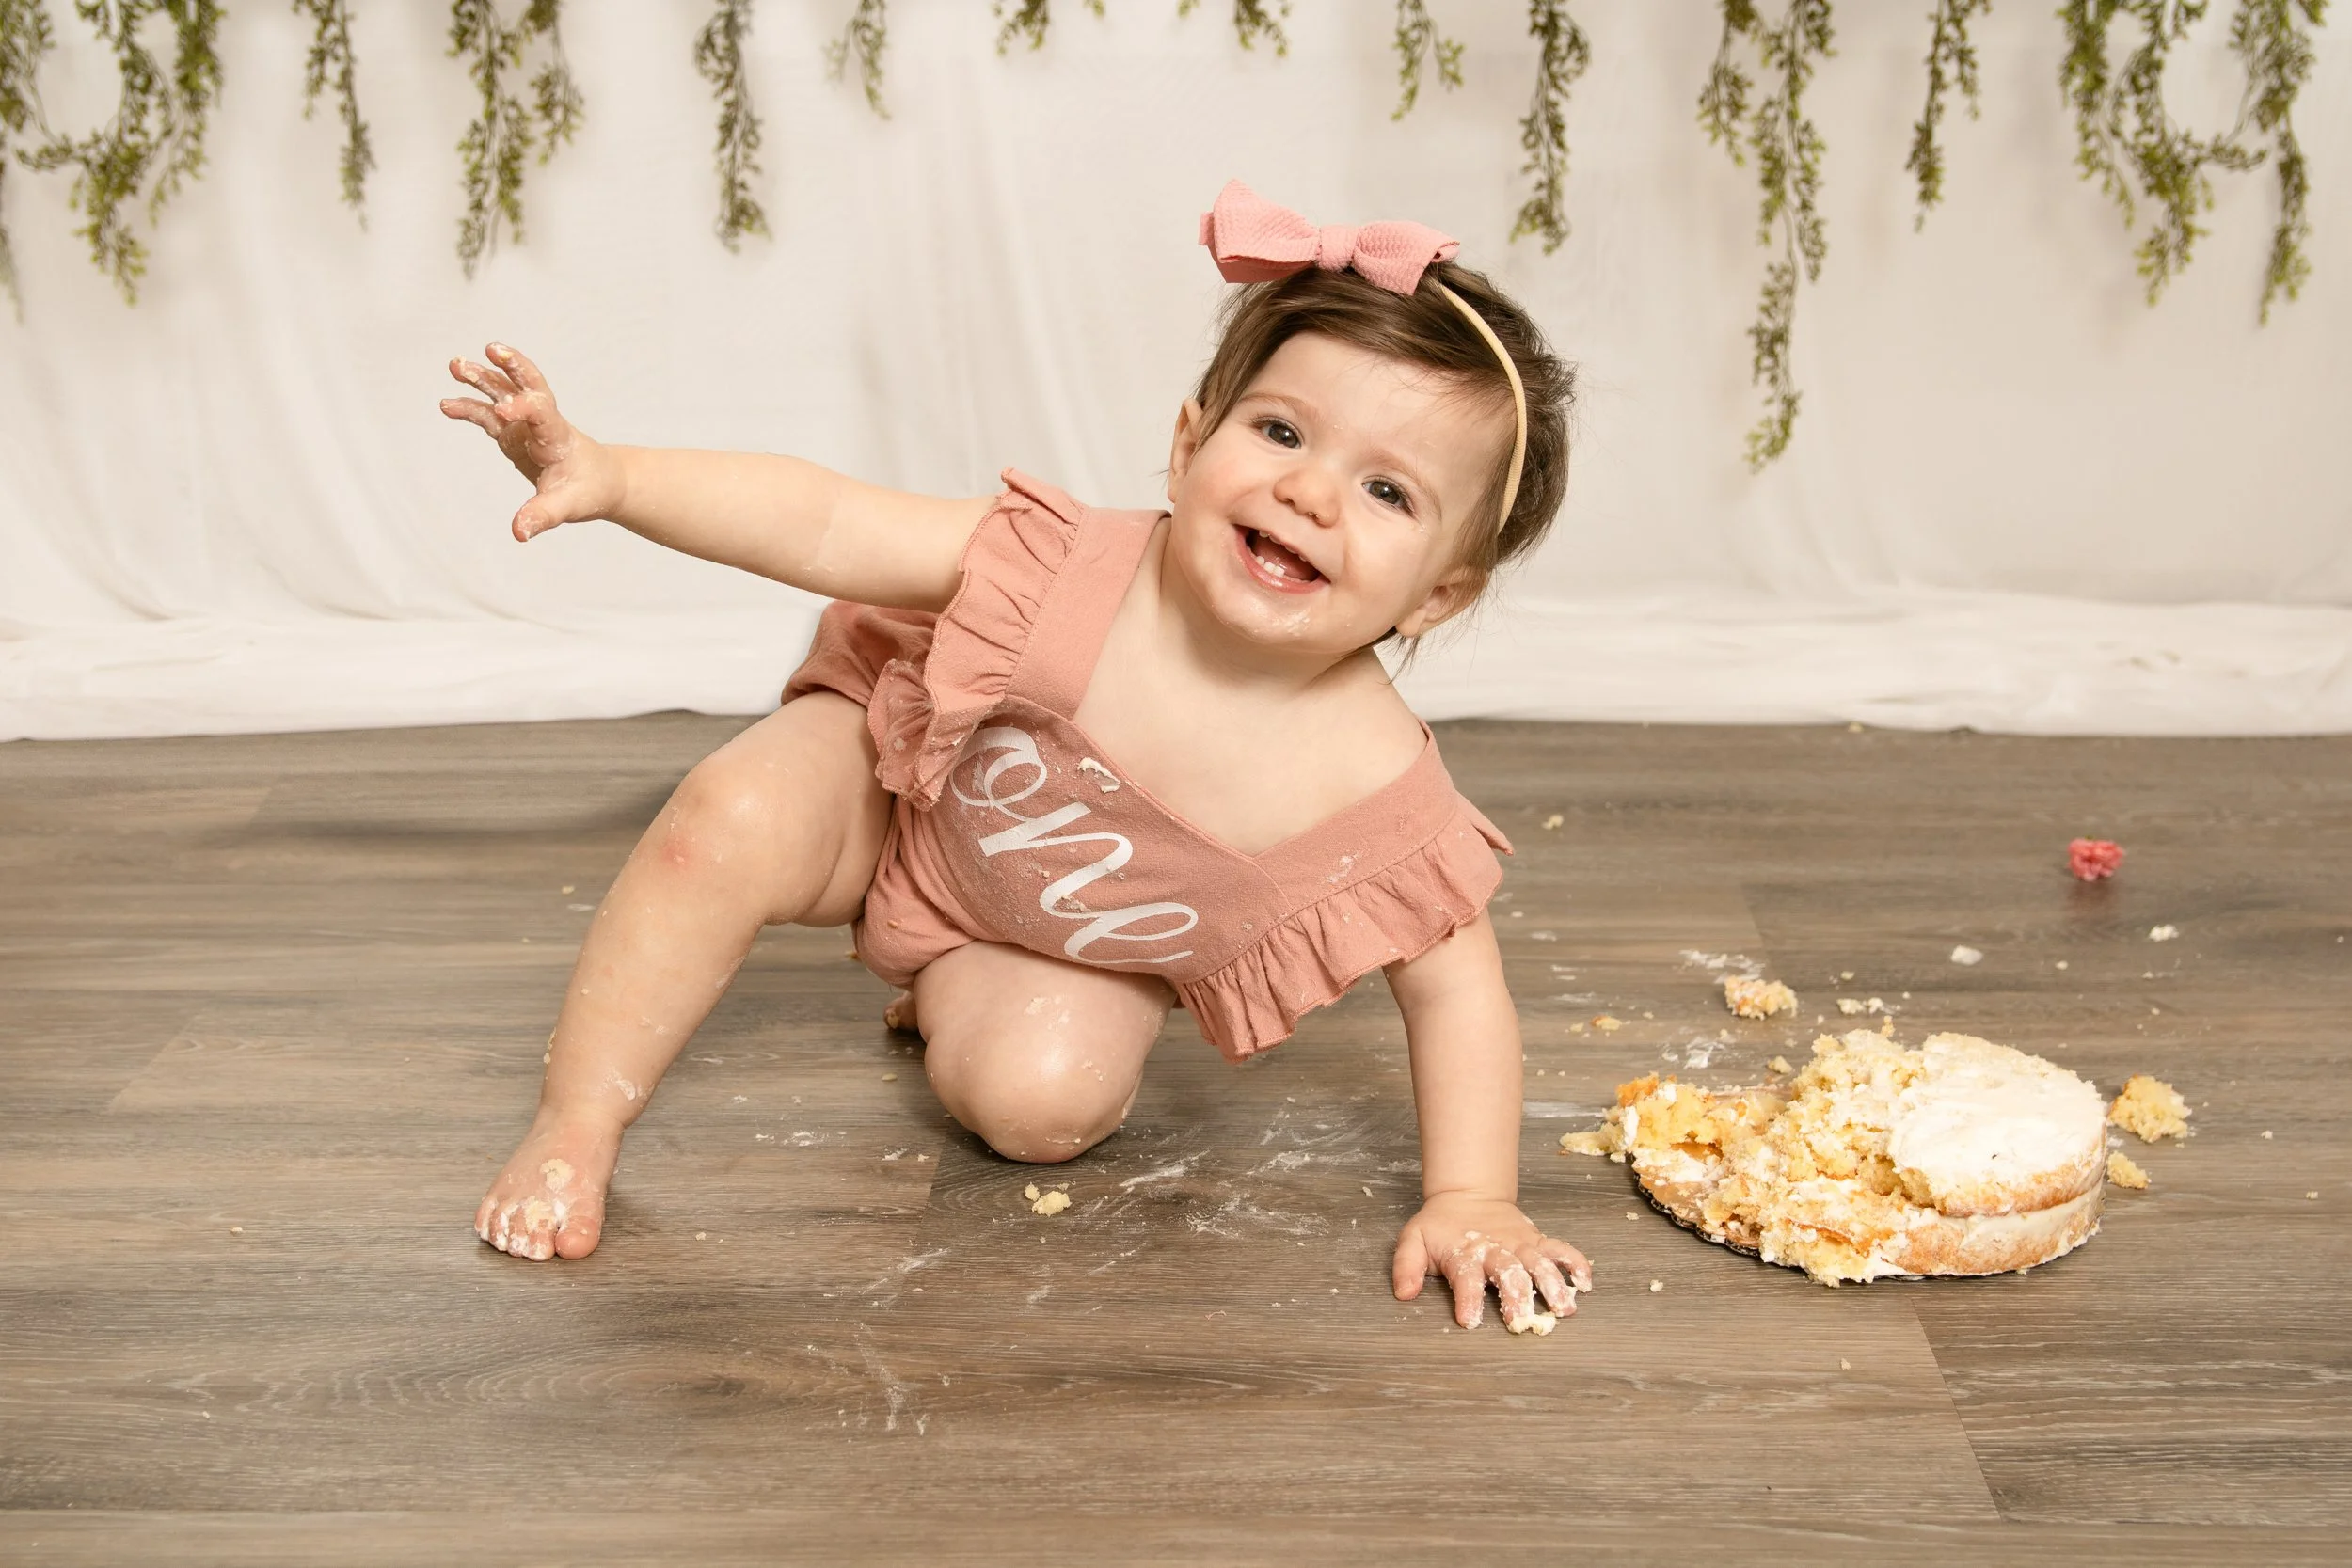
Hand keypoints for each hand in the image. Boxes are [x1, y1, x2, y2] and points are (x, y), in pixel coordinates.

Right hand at [439, 342, 623, 539]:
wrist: (601, 481)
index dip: (524, 408)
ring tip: (455, 364)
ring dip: (483, 377)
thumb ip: (543, 516)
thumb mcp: (569, 507)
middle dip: (512, 366)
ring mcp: (526, 425)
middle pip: (530, 385)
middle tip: (492, 349)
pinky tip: (446, 405)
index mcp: (558, 436)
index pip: (542, 414)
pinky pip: (488, 415)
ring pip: (504, 393)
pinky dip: (470, 407)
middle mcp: (543, 422)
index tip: (504, 411)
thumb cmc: (589, 491)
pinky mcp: (512, 433)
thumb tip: (518, 532)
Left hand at [1392, 1192, 1590, 1330]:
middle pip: (1508, 1271)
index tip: (1469, 1320)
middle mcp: (1494, 1249)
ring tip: (1564, 1308)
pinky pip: (1559, 1249)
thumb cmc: (1440, 1226)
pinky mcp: (1536, 1241)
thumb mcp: (1413, 1240)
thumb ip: (1407, 1266)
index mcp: (1463, 1253)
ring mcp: (1519, 1244)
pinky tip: (1586, 1282)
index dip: (1466, 1298)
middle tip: (1522, 1320)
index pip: (1465, 1277)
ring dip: (1552, 1284)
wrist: (1467, 1195)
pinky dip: (1575, 1263)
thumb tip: (1404, 1293)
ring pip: (1538, 1263)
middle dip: (1516, 1295)